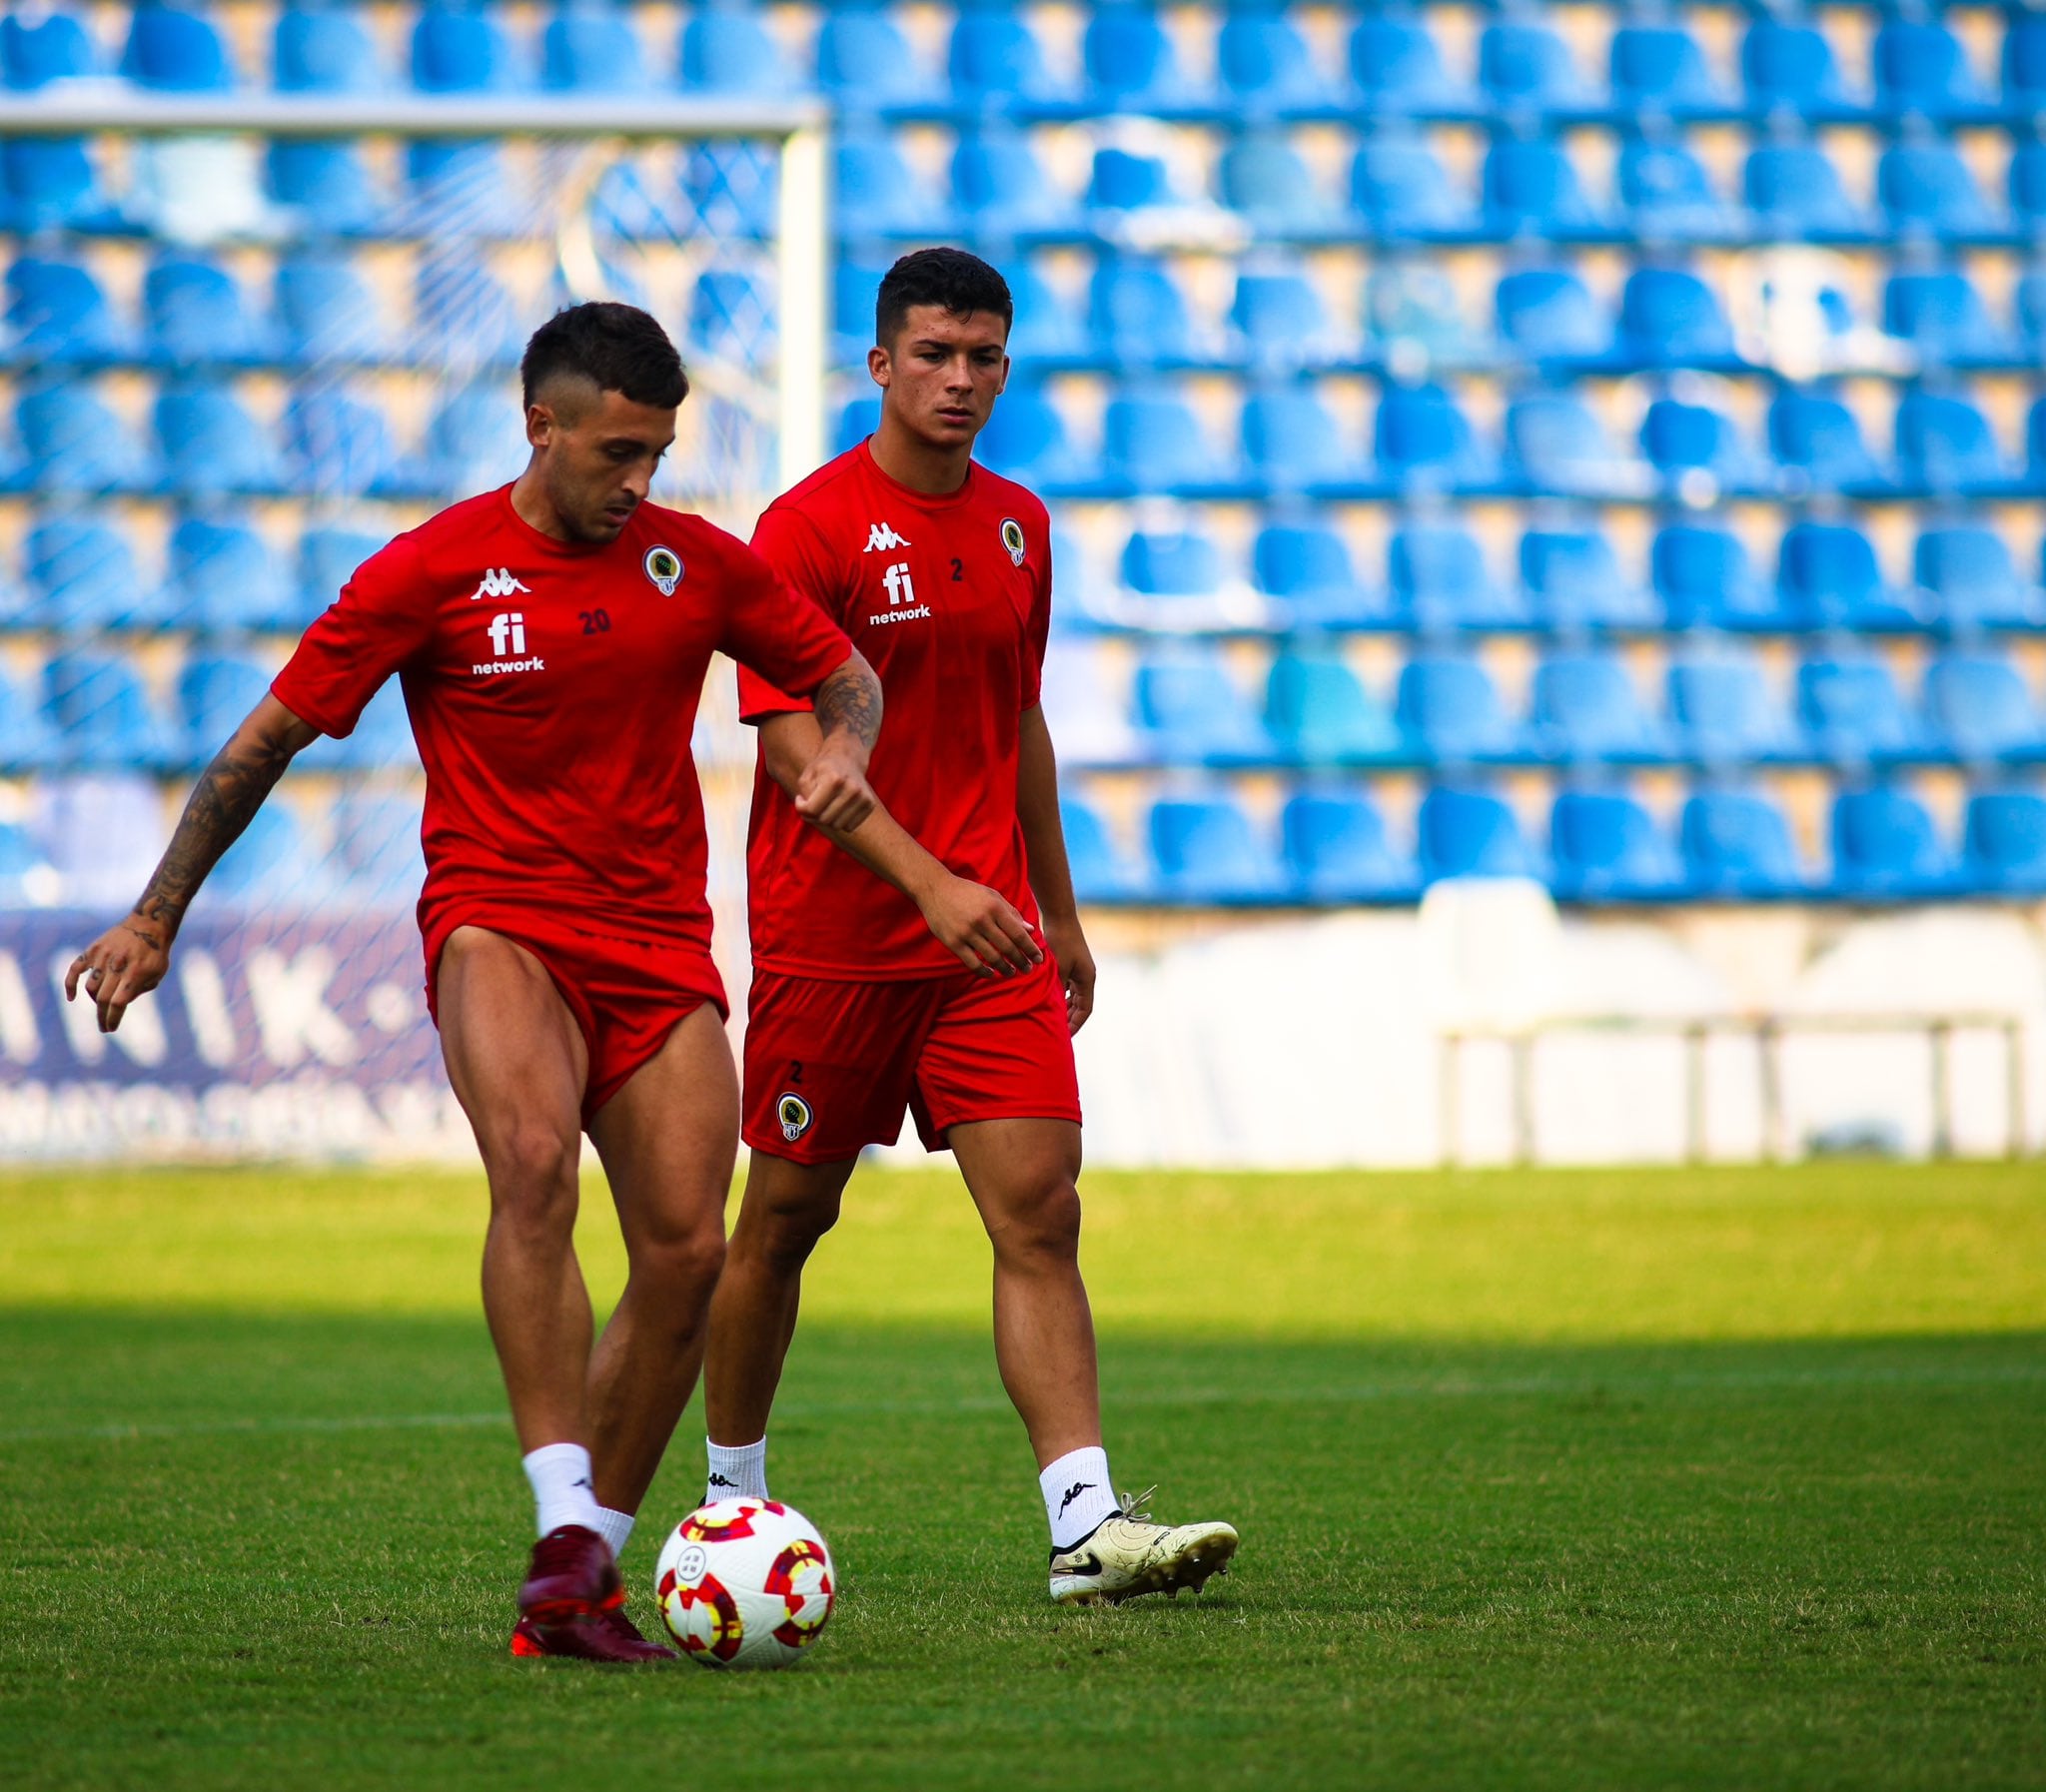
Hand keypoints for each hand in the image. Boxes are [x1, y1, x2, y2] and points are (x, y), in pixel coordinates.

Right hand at [64, 916, 170, 1033]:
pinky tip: (72, 998)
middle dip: (102, 1016)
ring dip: (95, 999)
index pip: (119, 1002)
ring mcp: (103, 956)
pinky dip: (70, 984)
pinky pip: (74, 969)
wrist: (147, 924)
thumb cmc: (155, 952)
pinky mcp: (93, 949)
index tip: (110, 1029)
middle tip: (103, 1026)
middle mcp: (117, 964)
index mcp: (136, 972)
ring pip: (90, 987)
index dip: (112, 1018)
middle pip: (103, 998)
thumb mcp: (157, 973)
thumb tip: (119, 1004)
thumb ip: (139, 990)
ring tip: (103, 1003)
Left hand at [794, 735, 876, 831]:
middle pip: (824, 820)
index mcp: (834, 779)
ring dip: (828, 820)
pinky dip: (841, 822)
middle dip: (814, 815)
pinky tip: (838, 808)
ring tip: (826, 805)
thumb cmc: (823, 770)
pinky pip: (850, 827)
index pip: (812, 809)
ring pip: (837, 826)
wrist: (847, 759)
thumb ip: (804, 799)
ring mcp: (863, 797)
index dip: (801, 807)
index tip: (801, 799)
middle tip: (813, 803)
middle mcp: (852, 788)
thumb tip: (809, 816)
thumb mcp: (806, 778)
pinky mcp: (870, 804)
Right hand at [919, 875, 1043, 977]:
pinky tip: (991, 973)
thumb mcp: (992, 896)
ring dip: (1005, 968)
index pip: (1018, 934)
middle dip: (1021, 961)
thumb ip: (1012, 913)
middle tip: (1028, 969)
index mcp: (994, 908)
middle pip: (1007, 948)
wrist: (935, 888)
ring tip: (1012, 972)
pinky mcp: (953, 942)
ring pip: (992, 957)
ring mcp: (967, 932)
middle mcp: (982, 921)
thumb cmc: (968, 892)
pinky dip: (984, 971)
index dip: (1030, 949)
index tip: (1039, 959)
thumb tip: (1030, 931)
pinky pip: (972, 963)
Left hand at [1041, 912, 1094, 1033]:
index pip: (1085, 1010)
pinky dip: (1059, 996)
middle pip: (1080, 1005)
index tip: (1064, 1036)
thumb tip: (1053, 1009)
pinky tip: (1046, 1001)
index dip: (1075, 1025)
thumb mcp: (1058, 968)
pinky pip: (1066, 986)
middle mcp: (1086, 976)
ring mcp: (1078, 969)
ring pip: (1073, 996)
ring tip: (1050, 1020)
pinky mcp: (1070, 963)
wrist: (1059, 916)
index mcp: (1087, 979)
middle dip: (1069, 1019)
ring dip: (1064, 1008)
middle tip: (1055, 1032)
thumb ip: (1057, 989)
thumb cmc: (1059, 941)